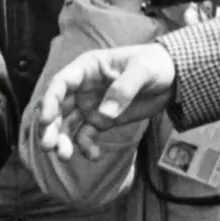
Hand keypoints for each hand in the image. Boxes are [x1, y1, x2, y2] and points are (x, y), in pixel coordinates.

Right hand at [35, 43, 176, 154]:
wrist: (174, 77)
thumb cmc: (156, 64)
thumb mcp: (143, 70)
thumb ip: (124, 88)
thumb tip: (104, 115)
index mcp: (88, 68)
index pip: (61, 83)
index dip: (49, 101)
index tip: (45, 120)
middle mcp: (83, 88)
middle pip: (58, 108)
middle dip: (50, 127)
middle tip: (49, 146)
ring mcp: (90, 105)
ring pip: (67, 125)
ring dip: (63, 141)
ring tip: (65, 156)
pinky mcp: (101, 120)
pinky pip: (86, 136)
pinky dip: (86, 147)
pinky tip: (95, 155)